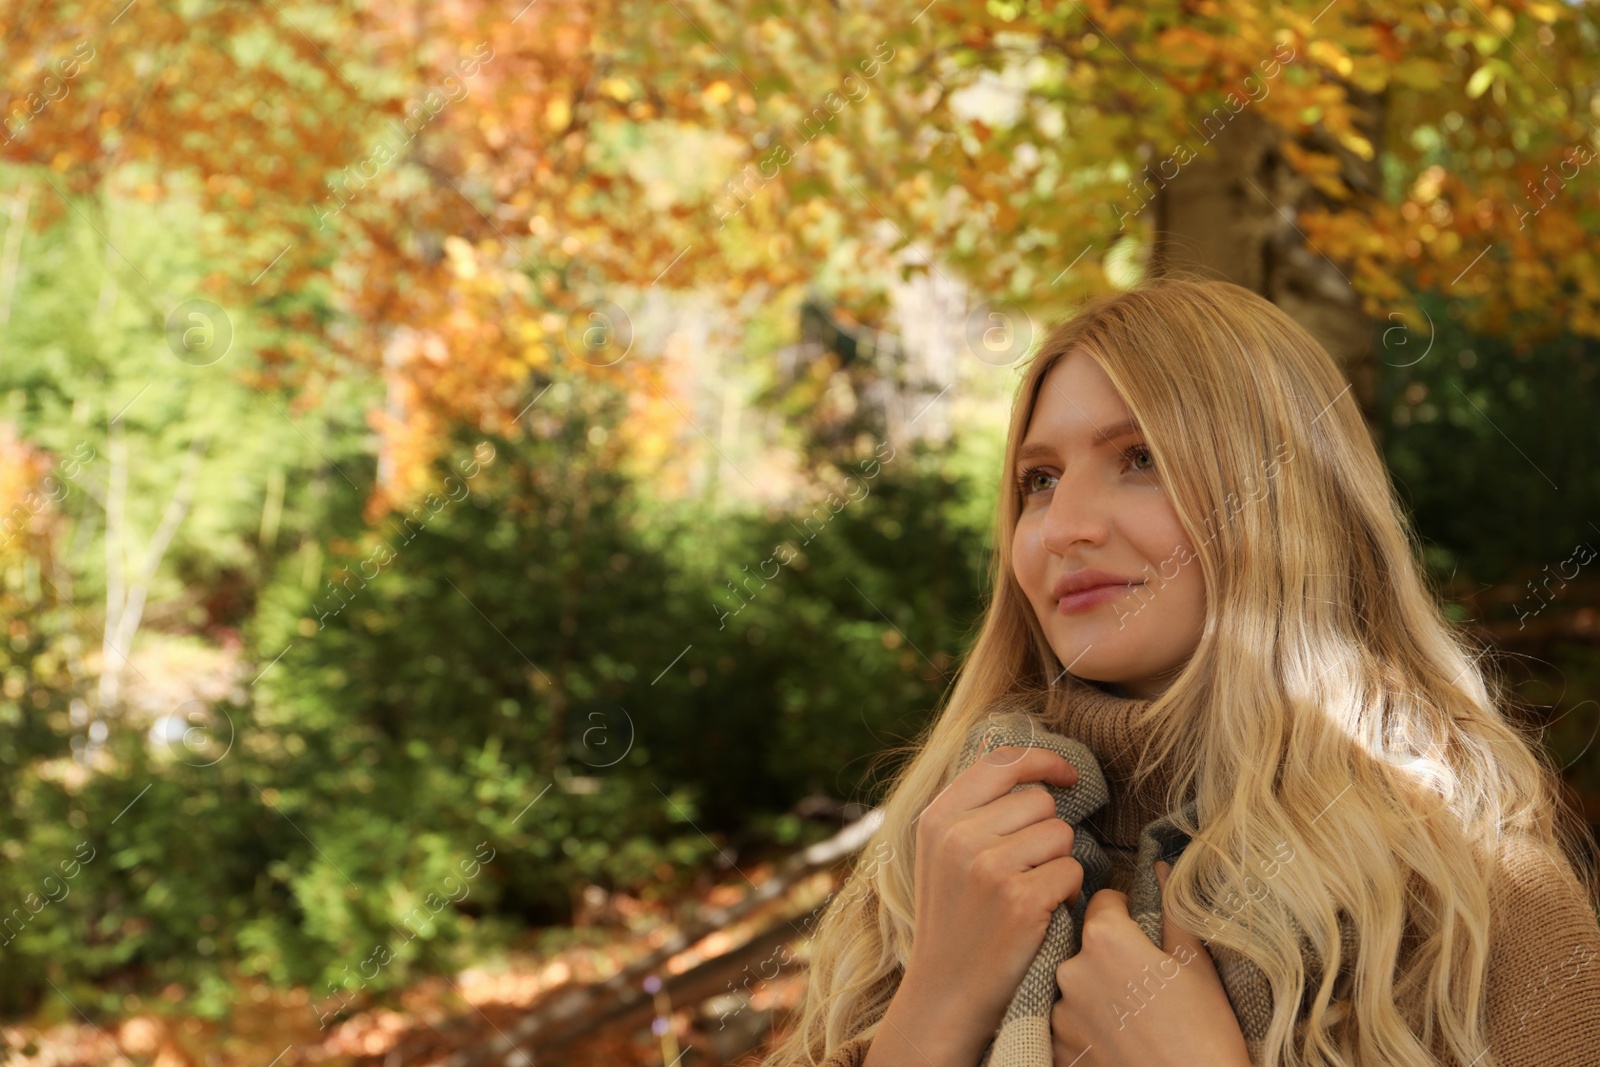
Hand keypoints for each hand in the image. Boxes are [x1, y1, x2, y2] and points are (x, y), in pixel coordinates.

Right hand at [883, 746, 1081, 1066]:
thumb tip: (1026, 763)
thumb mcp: (941, 854)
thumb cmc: (954, 920)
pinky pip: (1072, 871)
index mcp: (937, 818)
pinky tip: (1041, 913)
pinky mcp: (1020, 900)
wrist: (945, 993)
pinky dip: (1067, 893)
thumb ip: (973, 809)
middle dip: (1047, 831)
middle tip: (1026, 869)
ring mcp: (988, 868)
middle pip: (1039, 802)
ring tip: (1029, 892)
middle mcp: (958, 836)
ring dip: (1059, 862)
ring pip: (1061, 835)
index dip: (1042, 761)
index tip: (1066, 775)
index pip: (1002, 761)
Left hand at [1050, 861, 1251, 1066]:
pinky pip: (1067, 1020)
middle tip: (1147, 985)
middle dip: (1110, 955)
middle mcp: (1071, 970)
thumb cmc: (1205, 1034)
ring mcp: (1060, 1013)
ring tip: (1135, 1017)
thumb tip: (1162, 868)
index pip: (1105, 902)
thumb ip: (1172, 910)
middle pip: (1086, 943)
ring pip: (1076, 983)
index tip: (1146, 937)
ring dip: (1097, 990)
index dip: (1128, 914)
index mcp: (1106, 939)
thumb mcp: (1197, 964)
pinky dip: (1087, 1025)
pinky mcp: (1057, 1048)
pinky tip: (1119, 1039)